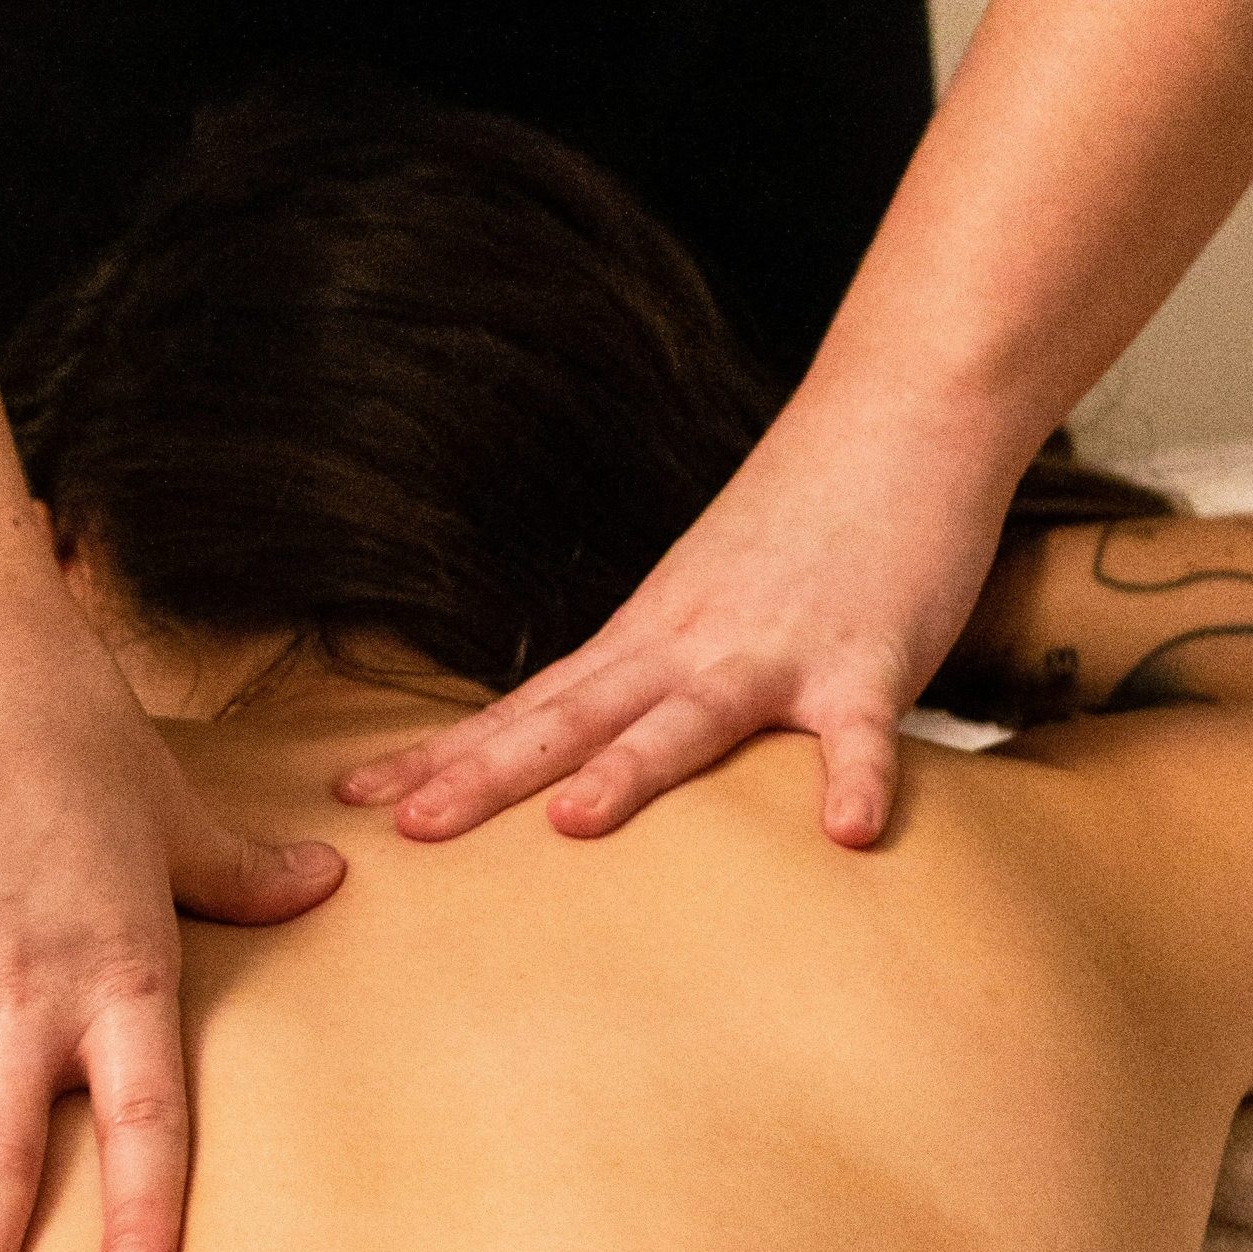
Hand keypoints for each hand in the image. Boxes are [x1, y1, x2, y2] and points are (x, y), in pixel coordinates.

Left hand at [337, 405, 1019, 846]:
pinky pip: (861, 730)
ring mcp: (774, 650)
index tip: (357, 797)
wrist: (895, 415)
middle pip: (572, 719)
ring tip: (574, 825)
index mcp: (640, 638)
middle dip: (487, 777)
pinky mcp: (868, 659)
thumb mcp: (695, 601)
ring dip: (634, 769)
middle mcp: (686, 644)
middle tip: (410, 829)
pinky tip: (846, 835)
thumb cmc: (797, 525)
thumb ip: (644, 676)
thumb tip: (581, 751)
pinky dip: (855, 778)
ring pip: (691, 718)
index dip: (443, 755)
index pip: (523, 708)